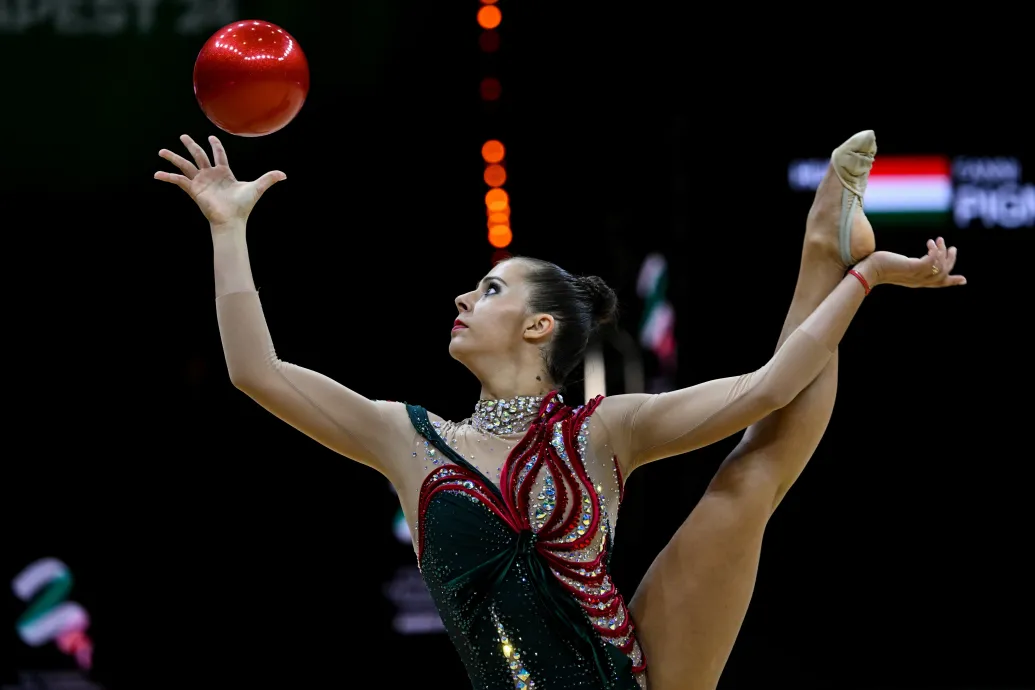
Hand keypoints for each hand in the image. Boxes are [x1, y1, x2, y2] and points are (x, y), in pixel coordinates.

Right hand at [154, 135, 285, 227]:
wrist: (232, 220)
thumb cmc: (243, 206)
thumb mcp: (257, 188)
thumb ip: (269, 178)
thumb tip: (284, 174)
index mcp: (224, 173)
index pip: (218, 155)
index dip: (216, 145)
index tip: (211, 137)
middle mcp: (210, 175)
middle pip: (199, 155)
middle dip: (191, 145)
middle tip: (183, 136)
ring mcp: (201, 182)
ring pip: (185, 165)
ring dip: (173, 157)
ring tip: (161, 151)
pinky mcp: (193, 190)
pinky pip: (178, 180)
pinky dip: (167, 177)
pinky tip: (156, 174)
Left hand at [864, 238, 966, 288]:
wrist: (868, 270)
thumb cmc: (878, 267)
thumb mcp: (897, 267)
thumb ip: (907, 266)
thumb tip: (907, 262)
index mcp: (916, 282)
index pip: (938, 284)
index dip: (951, 281)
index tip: (963, 279)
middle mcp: (918, 281)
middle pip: (943, 275)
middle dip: (950, 261)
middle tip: (952, 248)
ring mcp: (916, 275)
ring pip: (940, 268)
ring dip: (943, 252)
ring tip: (939, 240)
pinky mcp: (913, 268)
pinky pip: (932, 261)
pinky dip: (935, 252)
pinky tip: (931, 243)